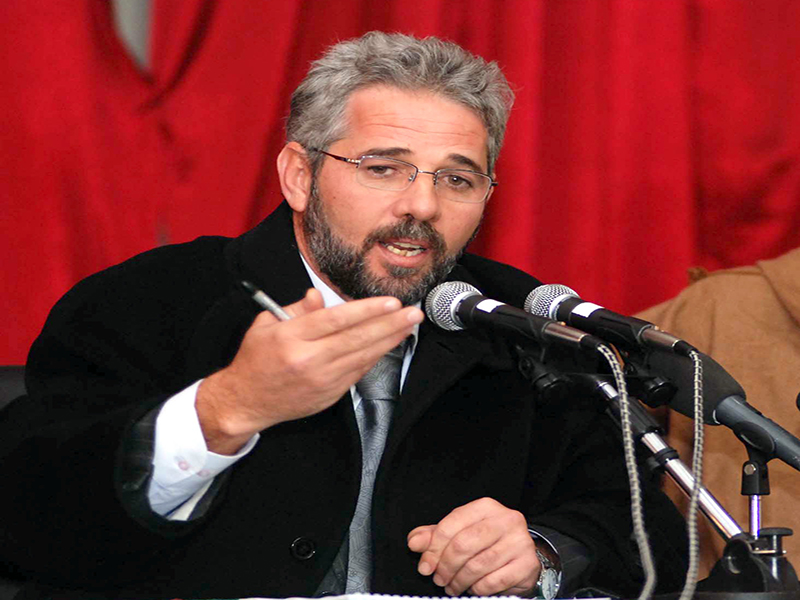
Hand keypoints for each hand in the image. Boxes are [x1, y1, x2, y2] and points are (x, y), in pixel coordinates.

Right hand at [197, 288, 422, 453]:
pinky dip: (376, 357)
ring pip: (363, 356)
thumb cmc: (256, 359)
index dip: (366, 310)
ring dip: (390, 340)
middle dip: (390, 324)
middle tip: (413, 313)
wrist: (246, 401)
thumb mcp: (266, 325)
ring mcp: (322, 380)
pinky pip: (359, 371)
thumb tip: (318, 296)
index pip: (336, 320)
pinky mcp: (330, 394)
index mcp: (291, 338)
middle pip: (357, 338)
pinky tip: (390, 344)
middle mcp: (309, 360)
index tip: (390, 302)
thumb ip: (297, 310)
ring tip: (409, 326)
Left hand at [407, 497, 539, 596]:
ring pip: (477, 565)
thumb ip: (435, 535)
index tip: (425, 565)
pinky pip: (494, 581)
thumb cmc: (488, 543)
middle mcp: (506, 520)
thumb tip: (414, 542)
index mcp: (486, 507)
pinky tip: (473, 588)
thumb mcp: (461, 533)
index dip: (434, 548)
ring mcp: (520, 541)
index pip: (452, 524)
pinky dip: (478, 588)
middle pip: (464, 544)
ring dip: (459, 581)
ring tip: (452, 586)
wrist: (523, 556)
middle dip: (445, 566)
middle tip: (438, 579)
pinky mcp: (527, 564)